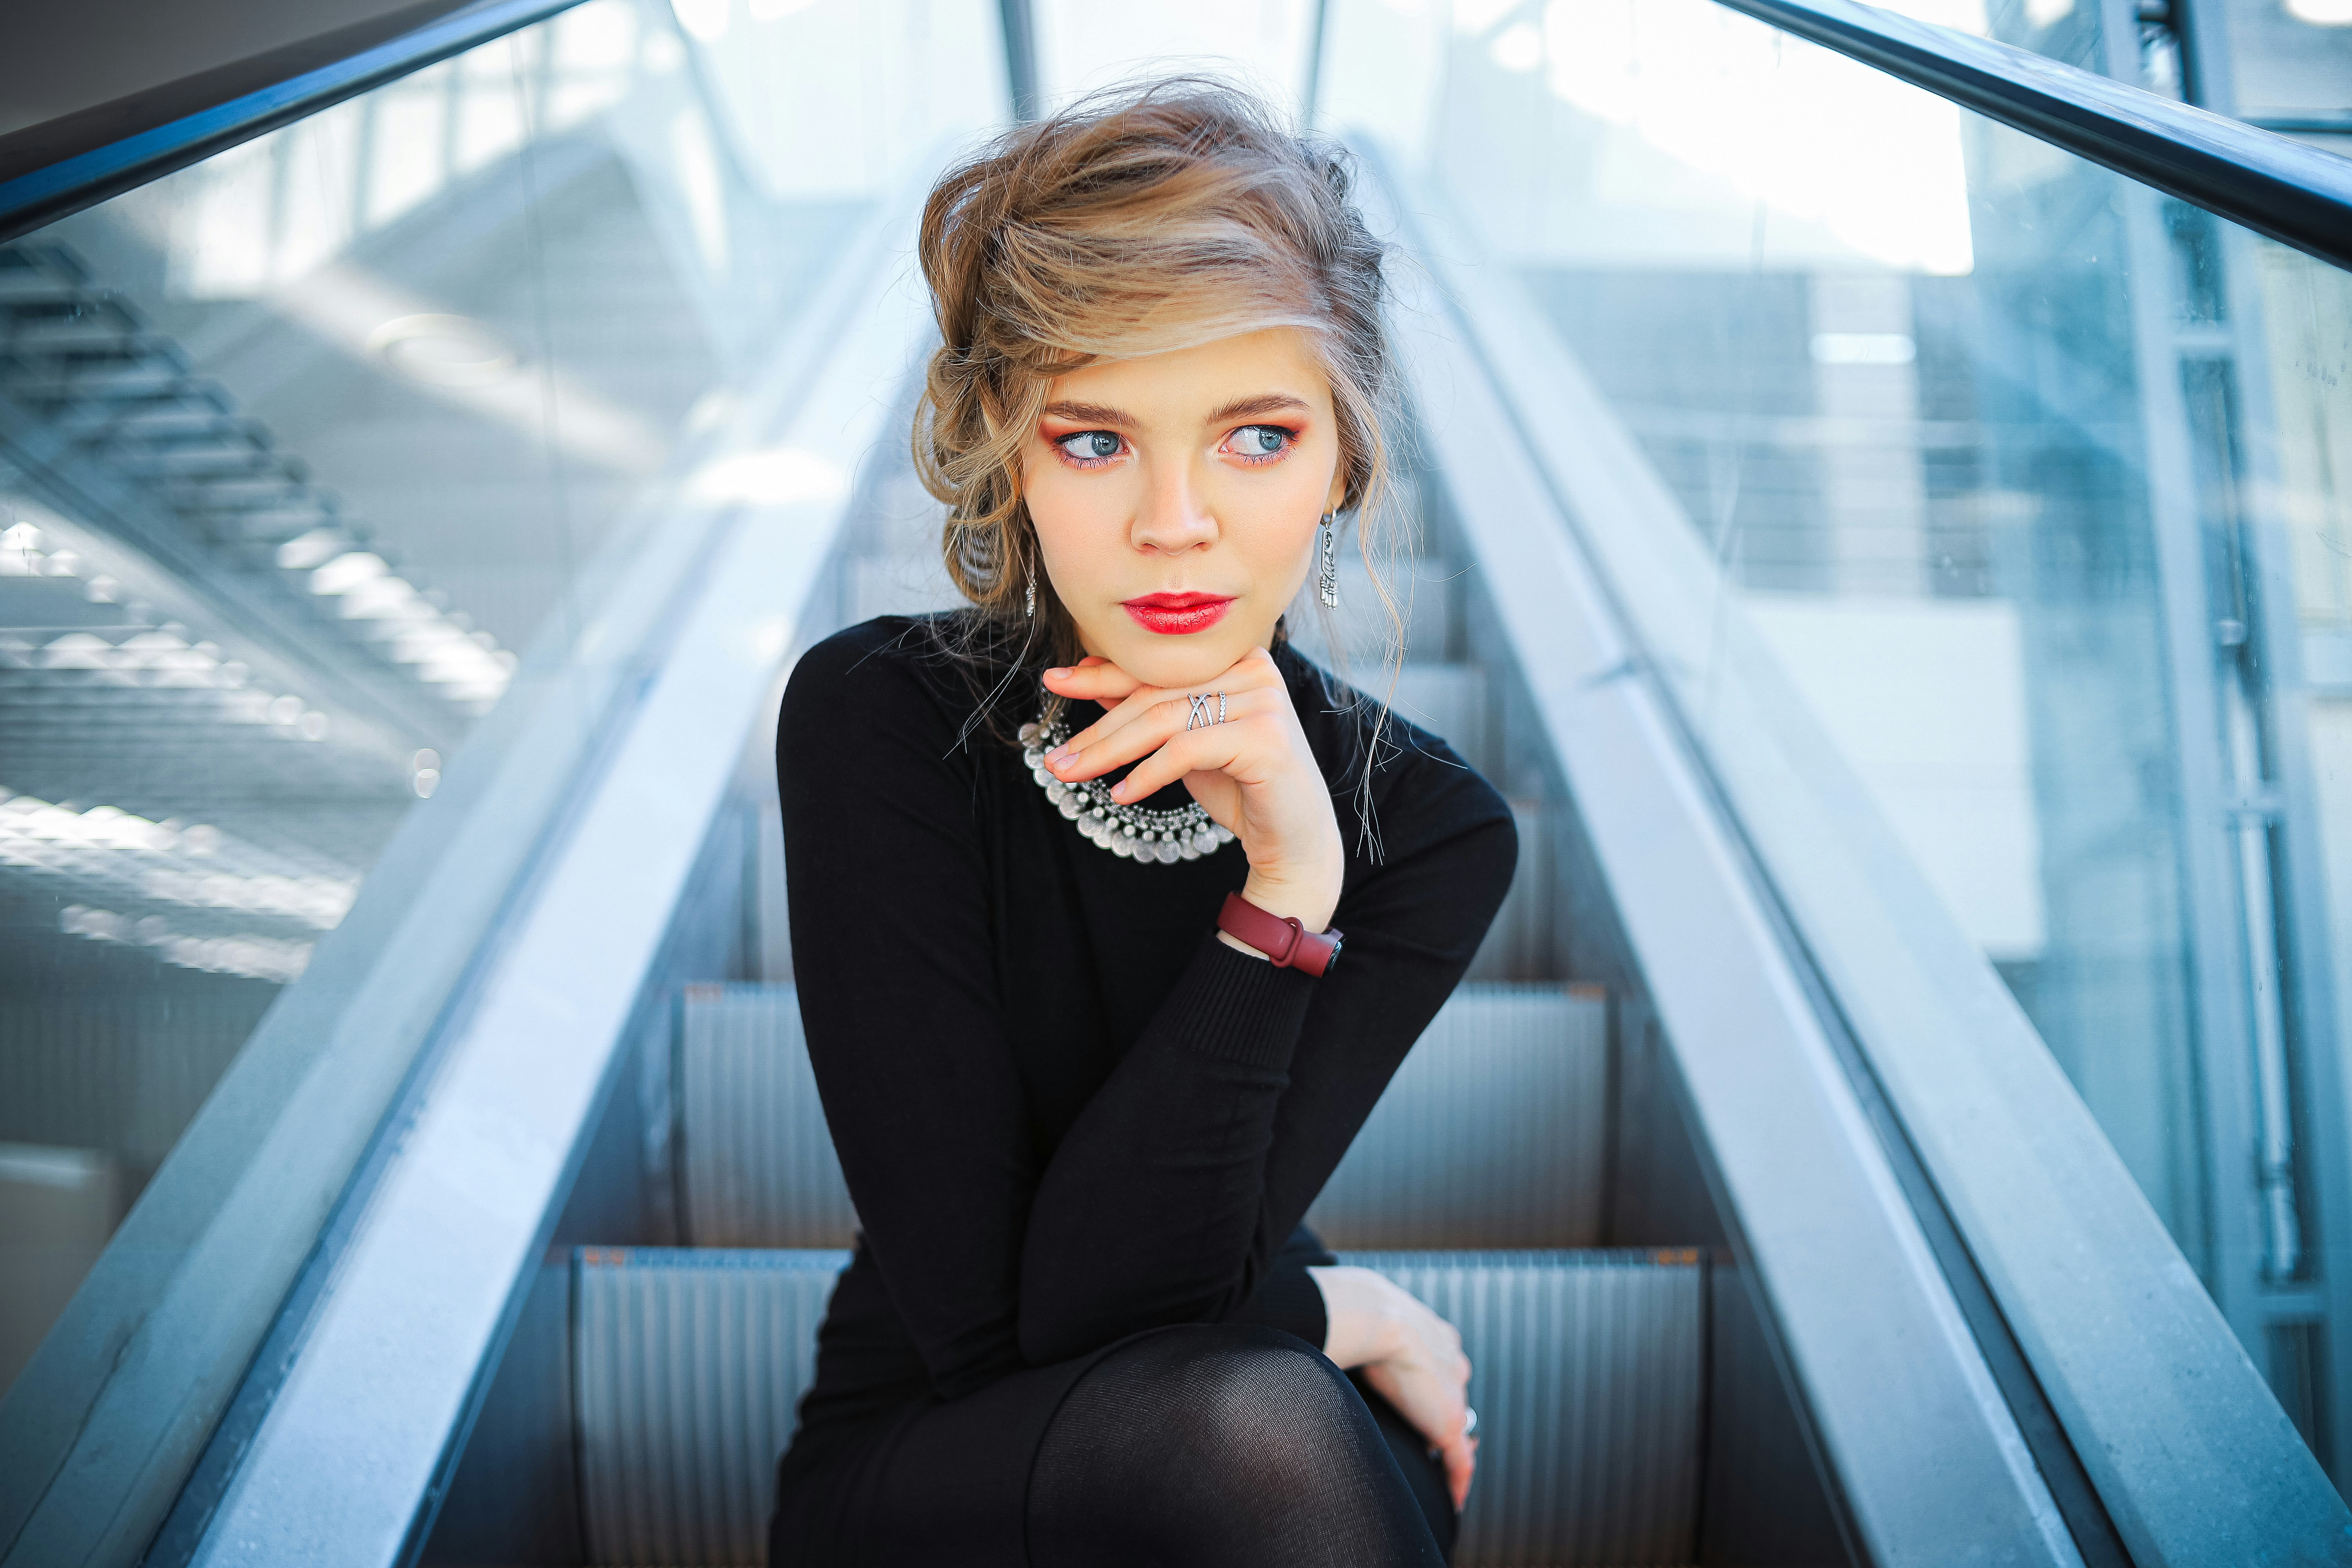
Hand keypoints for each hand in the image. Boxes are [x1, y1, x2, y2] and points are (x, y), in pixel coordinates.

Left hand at [1040, 649, 1343, 933]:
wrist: (1295, 839)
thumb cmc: (1241, 787)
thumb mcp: (1185, 742)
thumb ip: (1149, 707)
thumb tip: (1091, 679)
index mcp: (1236, 659)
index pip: (1156, 667)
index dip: (1100, 675)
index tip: (1054, 681)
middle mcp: (1254, 669)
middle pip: (1155, 695)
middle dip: (1098, 728)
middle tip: (1055, 757)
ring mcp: (1264, 700)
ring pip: (1164, 720)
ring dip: (1109, 751)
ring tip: (1071, 774)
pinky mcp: (1266, 737)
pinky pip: (1186, 750)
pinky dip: (1147, 774)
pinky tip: (1120, 794)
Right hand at [1308, 1264, 1476, 1510]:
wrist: (1371, 1318)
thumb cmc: (1355, 1313)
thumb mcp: (1366, 1320)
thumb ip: (1366, 1335)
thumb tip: (1337, 1341)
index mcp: (1437, 1337)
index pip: (1441, 1371)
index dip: (1429, 1390)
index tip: (1416, 1405)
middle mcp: (1453, 1364)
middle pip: (1451, 1399)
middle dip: (1437, 1418)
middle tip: (1422, 1443)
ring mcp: (1454, 1396)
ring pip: (1456, 1429)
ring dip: (1444, 1450)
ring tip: (1435, 1474)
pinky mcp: (1447, 1424)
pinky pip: (1460, 1462)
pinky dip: (1457, 1482)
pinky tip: (1453, 1500)